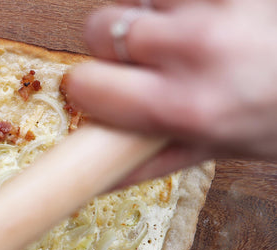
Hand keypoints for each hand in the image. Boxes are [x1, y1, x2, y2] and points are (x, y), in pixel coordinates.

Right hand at [65, 0, 276, 182]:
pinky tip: (204, 16)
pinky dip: (178, 2)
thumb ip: (150, 160)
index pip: (86, 84)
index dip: (85, 86)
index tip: (95, 89)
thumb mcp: (218, 149)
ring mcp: (219, 5)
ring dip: (149, 11)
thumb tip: (95, 176)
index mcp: (184, 106)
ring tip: (181, 30)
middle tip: (139, 57)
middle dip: (110, 43)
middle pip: (99, 27)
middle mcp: (198, 49)